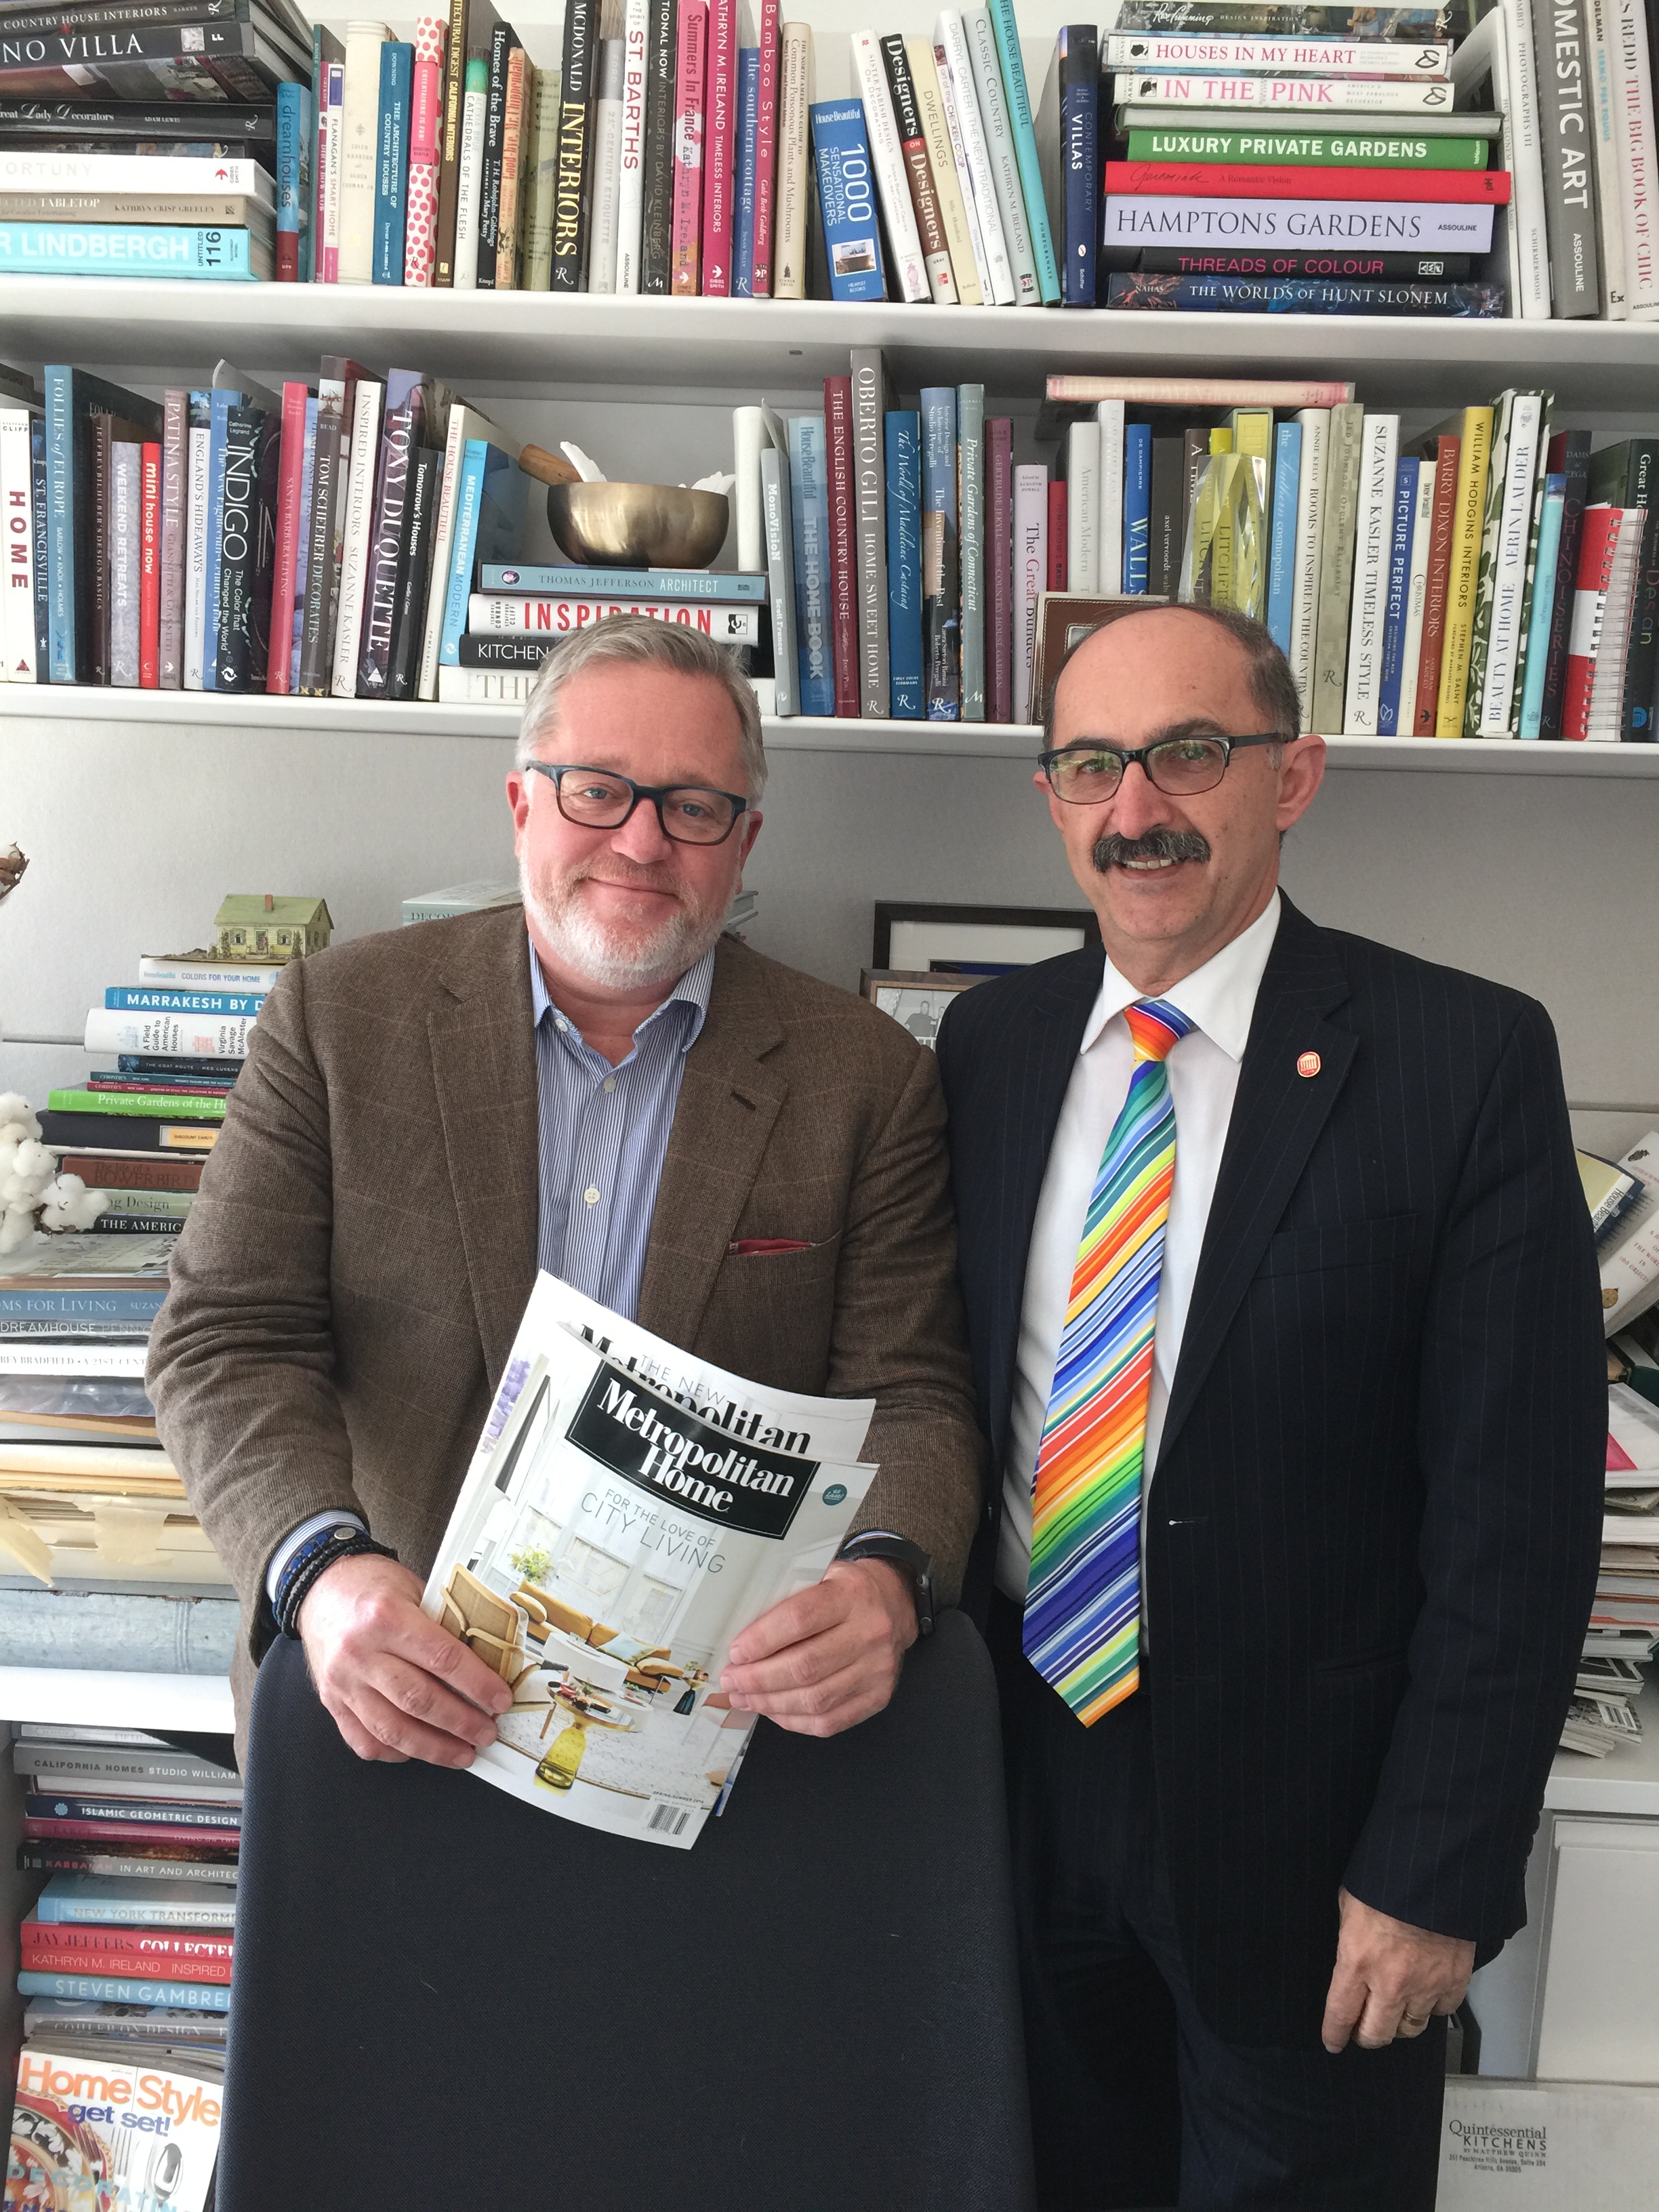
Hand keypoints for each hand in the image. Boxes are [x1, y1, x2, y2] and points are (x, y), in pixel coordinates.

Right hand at [297, 1551, 512, 1768]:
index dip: (477, 1684)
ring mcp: (343, 1682)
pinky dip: (395, 1752)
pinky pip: (364, 1740)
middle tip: (487, 1733)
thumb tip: (486, 1661)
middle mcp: (361, 1653)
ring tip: (463, 1754)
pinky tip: (419, 1751)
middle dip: (460, 1723)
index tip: (500, 1701)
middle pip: (419, 1700)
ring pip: (392, 1729)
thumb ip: (443, 1624)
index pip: (443, 1658)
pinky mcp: (330, 1702)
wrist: (321, 1586)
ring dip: (433, 1748)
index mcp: (387, 1617)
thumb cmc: (374, 1586)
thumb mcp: (414, 1590)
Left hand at [717, 1558, 917, 1738]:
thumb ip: (789, 1598)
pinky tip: (773, 1711)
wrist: (895, 1603)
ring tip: (744, 1698)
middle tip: (732, 1680)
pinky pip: (829, 1721)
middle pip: (805, 1667)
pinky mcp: (879, 1696)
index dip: (762, 1640)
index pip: (800, 1620)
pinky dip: (794, 1720)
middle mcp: (870, 1632)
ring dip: (770, 1703)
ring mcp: (878, 1669)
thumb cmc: (848, 1590)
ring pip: (814, 1700)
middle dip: (758, 1679)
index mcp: (852, 1594)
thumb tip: (741, 1634)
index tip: (736, 1652)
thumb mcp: (822, 1574)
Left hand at [1320, 1886, 1475, 2053]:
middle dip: (1366, 2036)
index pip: (1340, 2014)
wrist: (1434, 1872)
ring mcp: (1425, 1985)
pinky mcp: (1454, 1981)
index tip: (1333, 2041)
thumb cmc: (1385, 1882)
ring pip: (1410, 2028)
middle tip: (1363, 2030)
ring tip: (1394, 2013)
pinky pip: (1441, 2012)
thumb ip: (1349, 1941)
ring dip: (1400, 2023)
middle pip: (1376, 2034)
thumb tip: (1350, 1960)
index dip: (1334, 2033)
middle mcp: (1390, 1982)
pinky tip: (1425, 1994)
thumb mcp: (1349, 1906)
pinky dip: (1432, 2007)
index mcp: (1357, 1962)